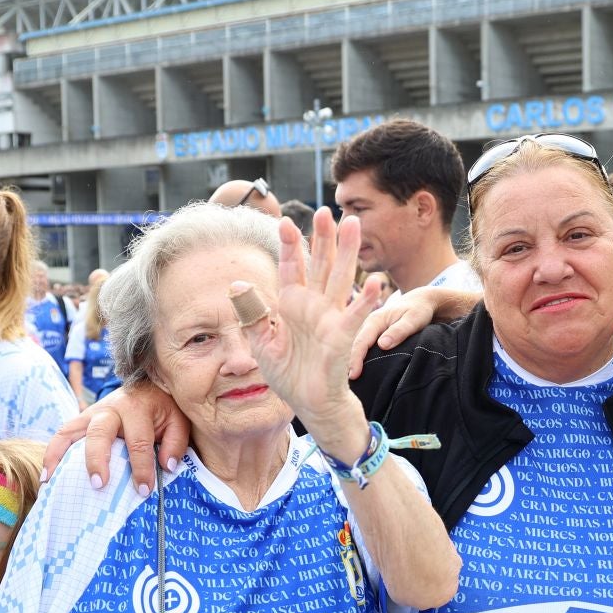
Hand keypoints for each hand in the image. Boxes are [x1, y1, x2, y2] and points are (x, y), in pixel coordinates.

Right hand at [43, 381, 187, 500]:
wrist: (149, 383)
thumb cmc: (164, 407)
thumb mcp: (179, 420)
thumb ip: (176, 443)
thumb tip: (167, 466)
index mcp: (137, 407)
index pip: (138, 441)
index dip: (141, 468)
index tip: (144, 491)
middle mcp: (110, 408)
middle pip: (99, 432)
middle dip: (97, 459)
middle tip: (99, 485)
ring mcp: (91, 413)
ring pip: (69, 431)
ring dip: (60, 456)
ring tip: (52, 481)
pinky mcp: (81, 420)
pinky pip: (62, 435)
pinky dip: (51, 453)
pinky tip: (47, 476)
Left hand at [232, 209, 384, 453]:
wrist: (308, 403)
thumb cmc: (288, 373)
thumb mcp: (261, 342)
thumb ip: (251, 312)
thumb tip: (236, 283)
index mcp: (292, 304)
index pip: (291, 267)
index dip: (289, 245)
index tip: (283, 220)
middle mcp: (313, 305)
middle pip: (319, 263)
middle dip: (322, 237)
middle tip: (327, 210)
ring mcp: (330, 318)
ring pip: (339, 277)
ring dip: (347, 251)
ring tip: (353, 224)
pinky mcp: (343, 336)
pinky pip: (355, 314)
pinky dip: (366, 299)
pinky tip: (376, 281)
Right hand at [347, 286, 479, 378]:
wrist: (422, 301)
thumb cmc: (419, 310)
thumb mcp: (413, 320)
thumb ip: (399, 331)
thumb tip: (382, 345)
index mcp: (375, 319)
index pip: (361, 341)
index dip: (356, 359)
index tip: (354, 375)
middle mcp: (369, 324)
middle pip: (356, 346)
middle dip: (351, 363)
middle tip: (348, 384)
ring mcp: (371, 330)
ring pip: (359, 347)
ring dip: (354, 362)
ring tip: (351, 382)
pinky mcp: (375, 335)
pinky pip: (365, 347)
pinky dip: (362, 359)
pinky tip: (361, 371)